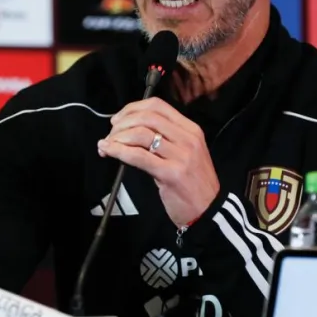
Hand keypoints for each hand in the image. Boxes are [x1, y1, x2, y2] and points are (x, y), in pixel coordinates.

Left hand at [97, 97, 219, 226]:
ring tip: (107, 145)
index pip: (157, 105)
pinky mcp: (171, 173)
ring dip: (117, 137)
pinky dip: (118, 150)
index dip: (132, 108)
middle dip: (122, 123)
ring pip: (140, 134)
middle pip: (147, 117)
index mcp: (191, 129)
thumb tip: (130, 130)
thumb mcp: (185, 153)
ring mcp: (180, 155)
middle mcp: (187, 138)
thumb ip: (164, 139)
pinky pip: (138, 156)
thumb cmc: (193, 183)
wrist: (209, 211)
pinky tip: (108, 151)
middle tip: (111, 134)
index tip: (118, 119)